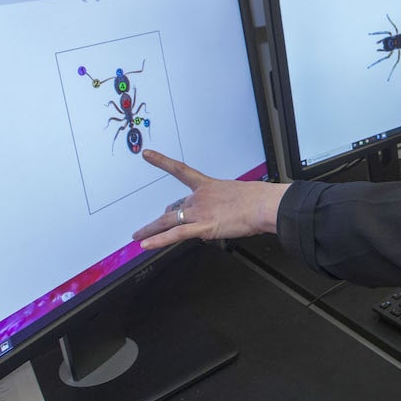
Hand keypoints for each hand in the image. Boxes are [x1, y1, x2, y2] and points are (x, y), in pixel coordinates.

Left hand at [132, 150, 288, 250]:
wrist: (263, 205)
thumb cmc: (257, 199)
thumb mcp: (236, 195)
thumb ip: (223, 204)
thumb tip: (220, 215)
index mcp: (207, 185)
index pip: (180, 171)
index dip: (162, 161)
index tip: (148, 154)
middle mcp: (199, 198)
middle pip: (173, 209)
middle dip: (158, 220)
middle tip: (148, 227)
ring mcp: (199, 212)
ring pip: (168, 222)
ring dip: (150, 231)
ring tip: (138, 237)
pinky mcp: (203, 227)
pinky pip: (176, 235)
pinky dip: (159, 241)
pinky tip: (146, 245)